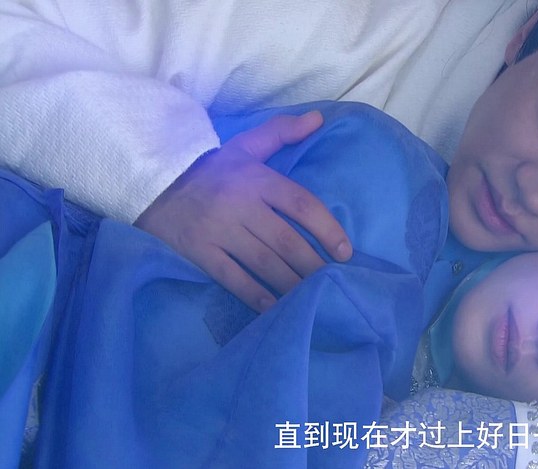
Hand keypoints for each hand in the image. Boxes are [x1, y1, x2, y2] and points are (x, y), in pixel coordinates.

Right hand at [135, 111, 352, 311]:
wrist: (152, 180)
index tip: (345, 252)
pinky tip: (273, 307)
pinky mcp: (199, 250)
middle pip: (286, 240)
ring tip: (312, 297)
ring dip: (291, 283)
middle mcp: (240, 205)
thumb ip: (281, 132)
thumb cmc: (209, 167)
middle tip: (334, 283)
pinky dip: (254, 294)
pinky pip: (232, 277)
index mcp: (257, 179)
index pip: (302, 204)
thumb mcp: (244, 145)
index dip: (327, 229)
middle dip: (313, 265)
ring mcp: (219, 229)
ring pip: (264, 262)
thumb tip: (319, 119)